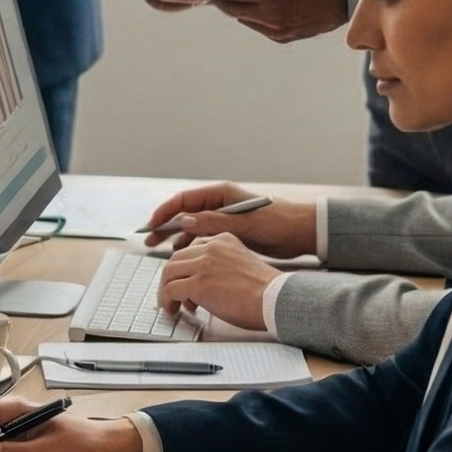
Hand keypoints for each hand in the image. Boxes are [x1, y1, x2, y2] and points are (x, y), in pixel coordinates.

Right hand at [142, 182, 317, 258]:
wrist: (301, 232)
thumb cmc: (276, 222)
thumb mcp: (244, 223)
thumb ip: (213, 222)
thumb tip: (183, 221)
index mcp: (221, 194)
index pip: (184, 199)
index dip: (165, 211)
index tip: (151, 225)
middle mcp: (219, 204)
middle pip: (184, 213)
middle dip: (165, 226)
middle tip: (149, 241)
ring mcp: (223, 218)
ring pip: (192, 227)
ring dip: (176, 238)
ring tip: (161, 252)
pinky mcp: (229, 233)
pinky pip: (203, 237)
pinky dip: (191, 245)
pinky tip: (182, 256)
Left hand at [158, 233, 279, 331]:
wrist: (276, 300)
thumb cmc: (265, 292)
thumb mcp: (240, 266)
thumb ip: (220, 267)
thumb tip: (200, 286)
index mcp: (222, 240)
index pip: (191, 249)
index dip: (184, 269)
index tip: (184, 283)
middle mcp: (210, 247)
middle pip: (175, 260)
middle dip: (170, 279)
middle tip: (173, 296)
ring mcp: (203, 264)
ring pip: (168, 273)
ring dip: (165, 291)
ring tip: (171, 306)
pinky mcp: (199, 283)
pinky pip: (170, 290)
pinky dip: (167, 301)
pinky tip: (174, 310)